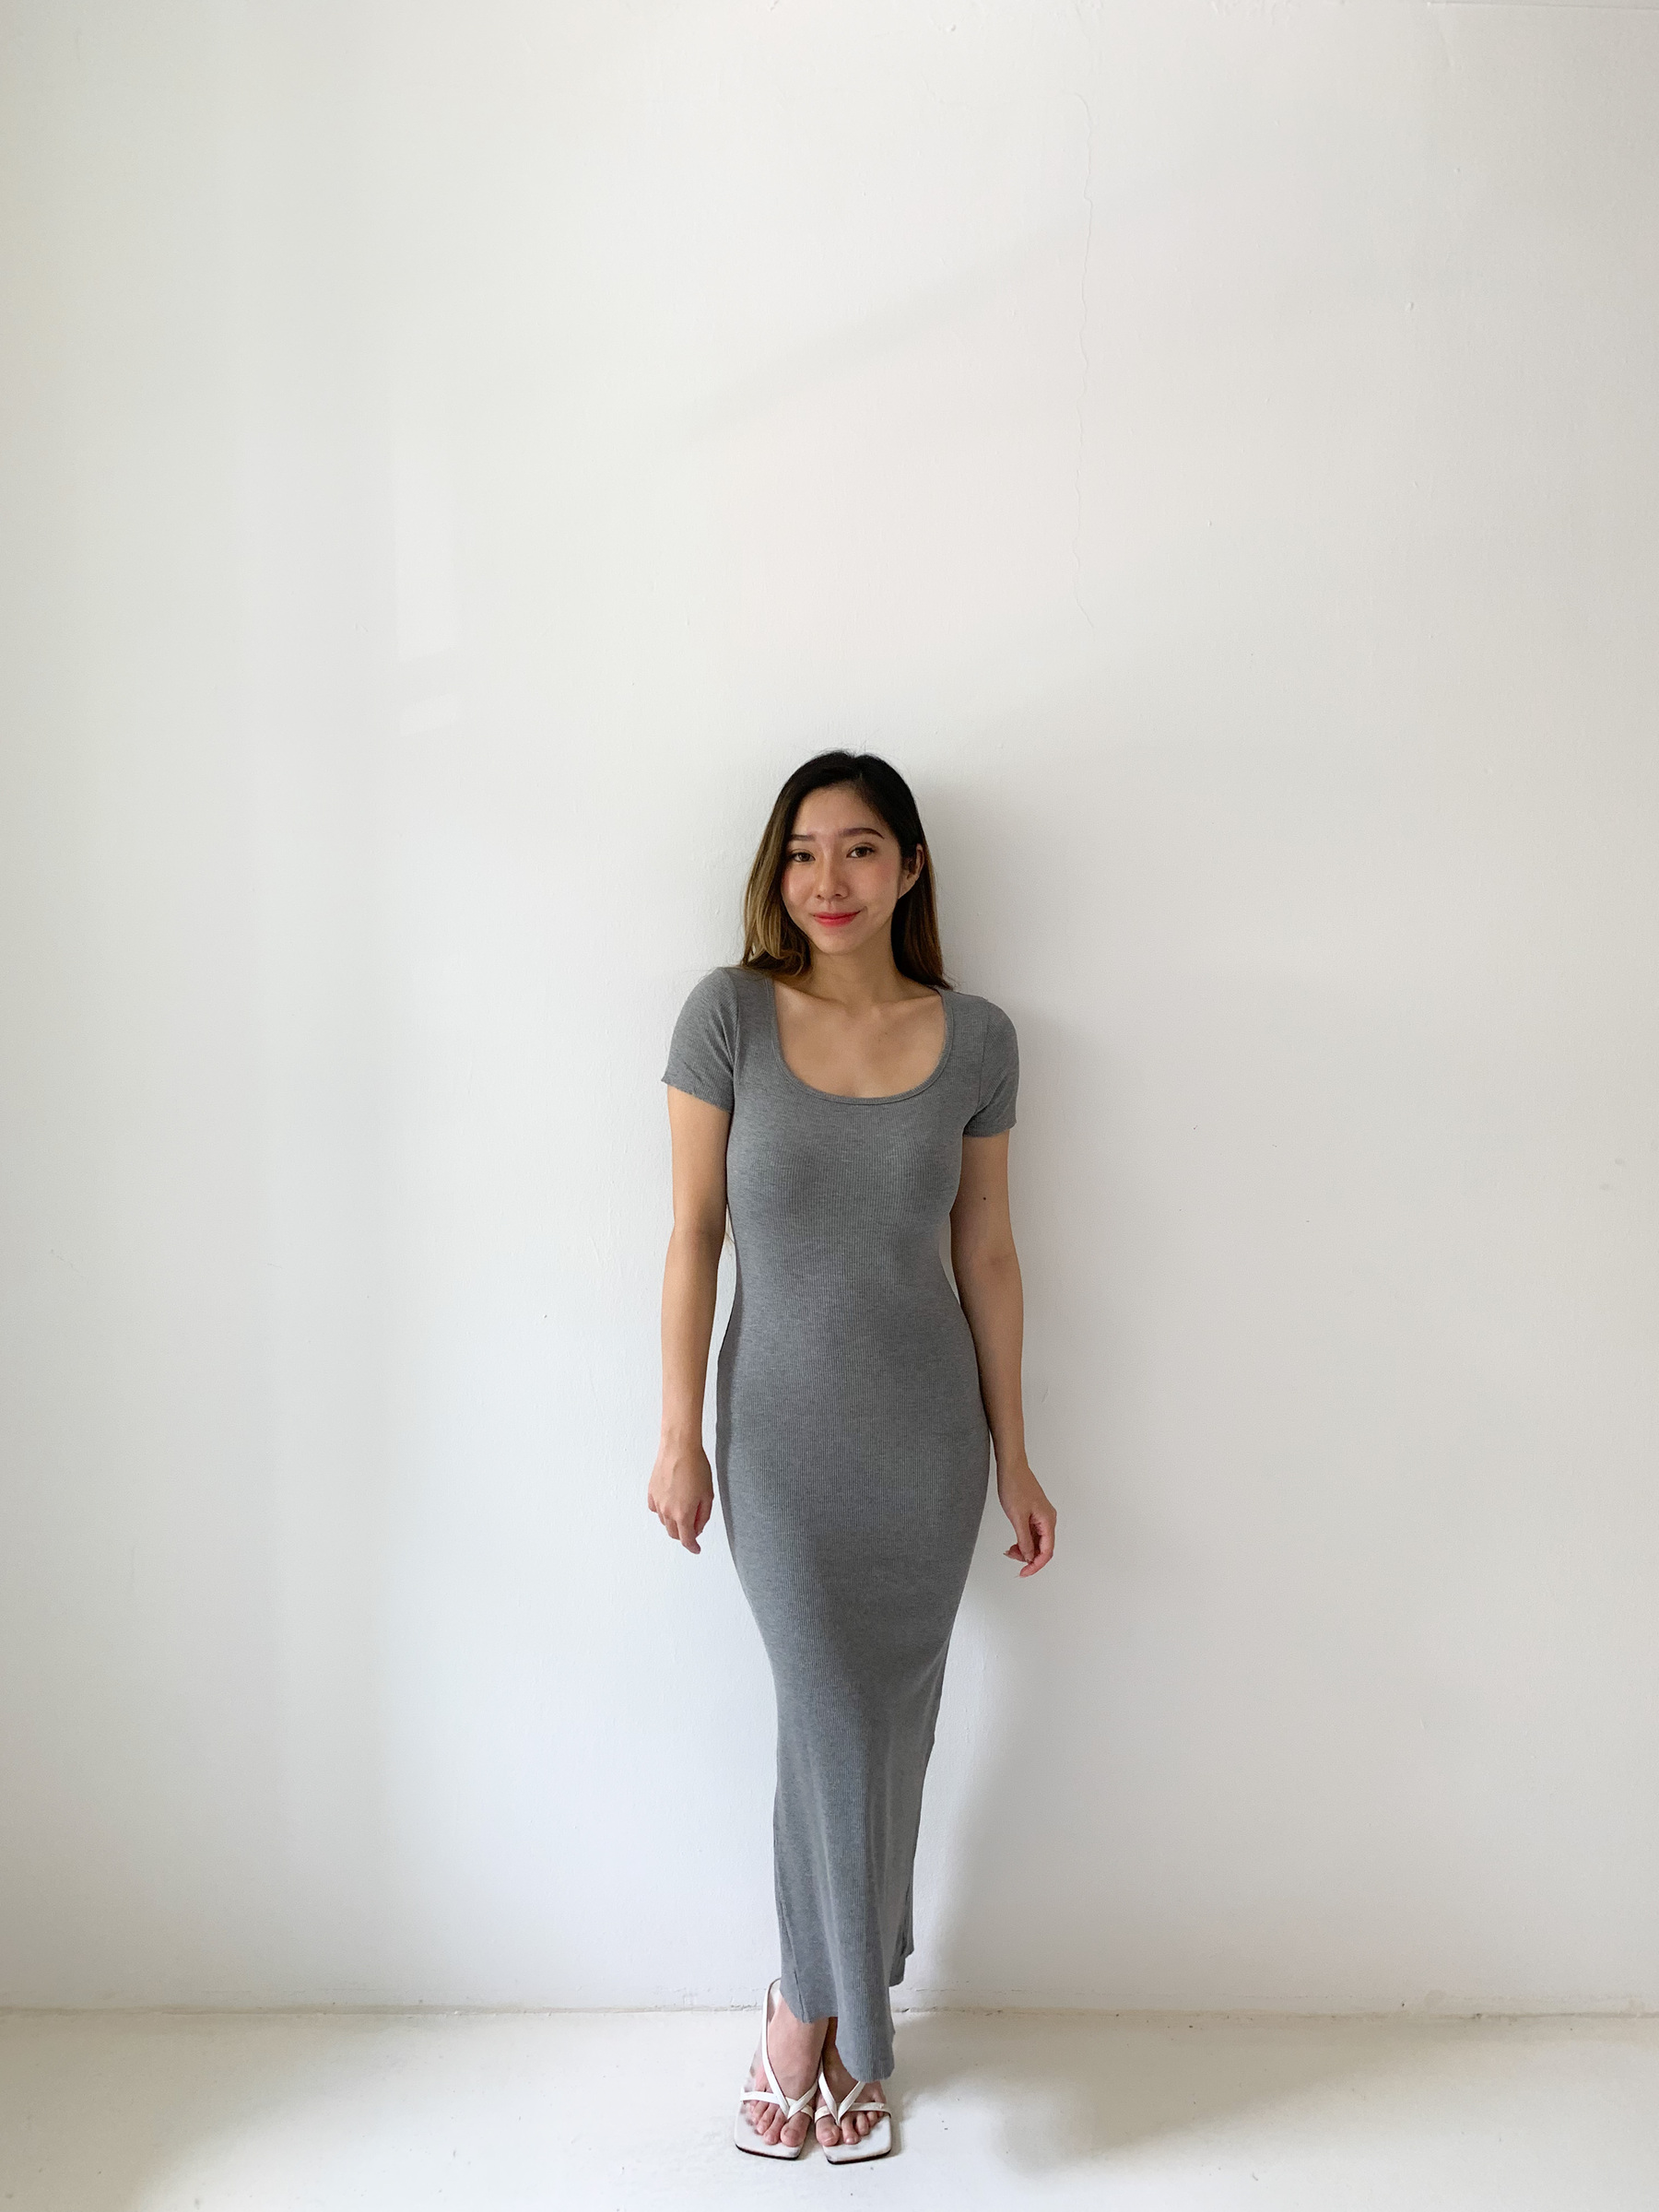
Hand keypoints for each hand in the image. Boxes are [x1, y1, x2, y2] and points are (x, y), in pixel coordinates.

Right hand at [647, 1436, 714, 1553]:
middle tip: (694, 1527)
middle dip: (684, 1534)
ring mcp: (657, 1502)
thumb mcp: (708, 1494)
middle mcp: (667, 1511)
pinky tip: (670, 1502)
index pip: (686, 1539)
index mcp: (683, 1514)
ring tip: (684, 1508)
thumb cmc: (696, 1466)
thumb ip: (703, 1516)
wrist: (679, 1447)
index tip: (696, 1549)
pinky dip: (663, 1511)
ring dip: (674, 1522)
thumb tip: (698, 1528)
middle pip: (674, 1533)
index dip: (692, 1547)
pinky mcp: (651, 1492)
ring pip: (664, 1522)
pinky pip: (655, 1509)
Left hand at [997, 1459, 1055, 1576]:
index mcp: (1048, 1521)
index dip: (1036, 1565)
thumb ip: (1024, 1539)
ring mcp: (1041, 1517)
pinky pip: (1032, 1533)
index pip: (1047, 1551)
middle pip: (1043, 1548)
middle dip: (1028, 1557)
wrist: (1011, 1467)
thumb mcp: (1017, 1517)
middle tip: (1012, 1559)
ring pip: (1037, 1542)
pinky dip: (1023, 1541)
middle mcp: (1048, 1520)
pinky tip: (1013, 1543)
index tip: (1024, 1572)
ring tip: (1010, 1550)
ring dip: (1024, 1550)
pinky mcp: (1034, 1514)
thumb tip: (1028, 1557)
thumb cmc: (1015, 1486)